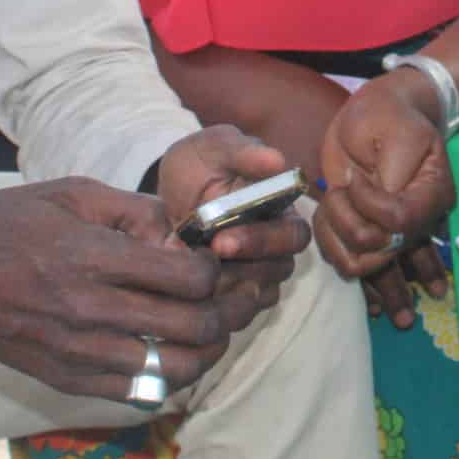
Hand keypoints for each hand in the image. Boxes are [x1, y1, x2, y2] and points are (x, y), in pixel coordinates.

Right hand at [0, 177, 235, 400]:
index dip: (215, 271)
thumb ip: (134, 210)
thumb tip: (184, 232)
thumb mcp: (70, 193)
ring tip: (211, 332)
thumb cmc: (6, 225)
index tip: (212, 261)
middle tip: (231, 299)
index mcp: (92, 257)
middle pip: (192, 327)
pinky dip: (168, 376)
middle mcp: (88, 310)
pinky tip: (171, 353)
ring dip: (206, 351)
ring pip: (174, 369)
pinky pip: (139, 393)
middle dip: (226, 313)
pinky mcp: (65, 380)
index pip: (188, 279)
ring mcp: (77, 352)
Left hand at [157, 125, 308, 332]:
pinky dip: (212, 302)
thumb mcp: (213, 148)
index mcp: (282, 209)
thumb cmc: (198, 166)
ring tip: (190, 271)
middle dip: (241, 266)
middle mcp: (277, 244)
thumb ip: (244, 151)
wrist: (165, 195)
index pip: (293, 235)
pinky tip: (186, 288)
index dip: (262, 241)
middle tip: (205, 257)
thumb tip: (278, 160)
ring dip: (224, 284)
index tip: (221, 240)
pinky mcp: (237, 293)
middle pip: (280, 268)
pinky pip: (236, 310)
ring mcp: (259, 271)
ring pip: (259, 294)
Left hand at [315, 75, 455, 326]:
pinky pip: (345, 262)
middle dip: (346, 222)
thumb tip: (378, 207)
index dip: (368, 204)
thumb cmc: (387, 117)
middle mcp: (417, 225)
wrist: (376, 116)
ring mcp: (392, 237)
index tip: (353, 175)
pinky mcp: (368, 238)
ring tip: (332, 204)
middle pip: (380, 254)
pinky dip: (326, 241)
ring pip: (360, 266)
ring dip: (334, 235)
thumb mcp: (395, 132)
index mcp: (432, 196)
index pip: (399, 222)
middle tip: (339, 190)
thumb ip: (391, 171)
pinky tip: (327, 218)